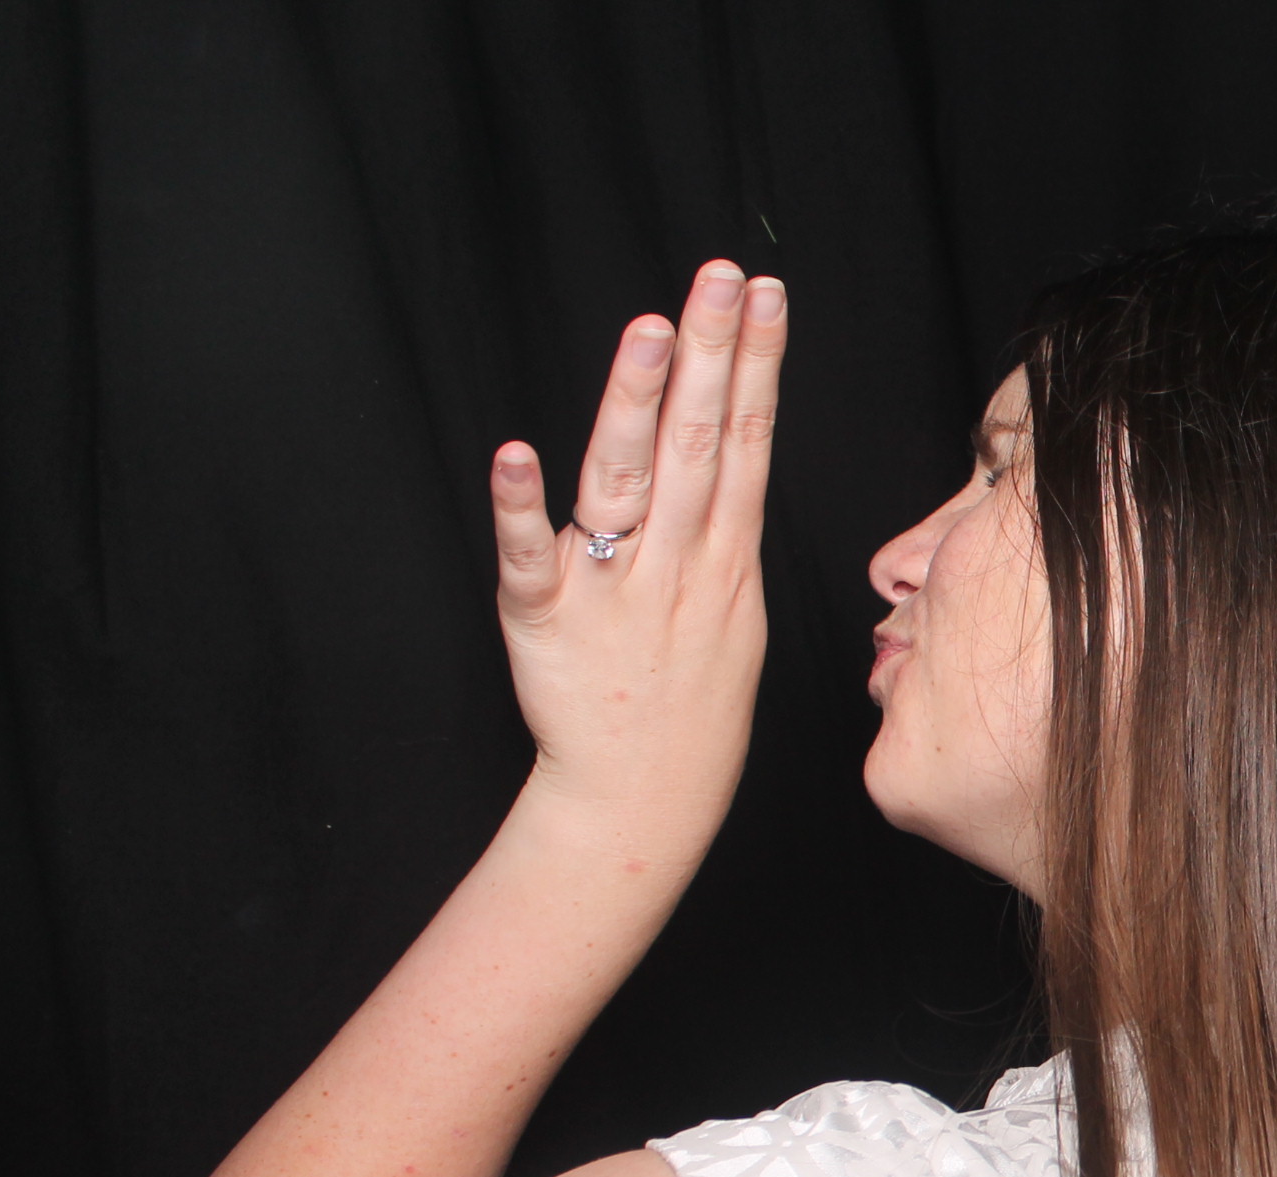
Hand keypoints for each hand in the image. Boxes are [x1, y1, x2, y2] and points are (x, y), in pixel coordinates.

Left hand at [488, 259, 785, 857]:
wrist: (644, 798)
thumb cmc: (689, 702)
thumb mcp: (732, 608)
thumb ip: (719, 528)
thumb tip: (725, 451)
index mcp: (722, 557)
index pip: (746, 441)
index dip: (755, 363)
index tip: (762, 294)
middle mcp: (675, 563)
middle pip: (700, 443)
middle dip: (713, 354)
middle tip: (720, 277)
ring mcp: (613, 590)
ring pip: (626, 484)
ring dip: (636, 405)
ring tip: (650, 331)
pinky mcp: (546, 622)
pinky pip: (531, 560)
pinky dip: (521, 510)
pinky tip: (515, 454)